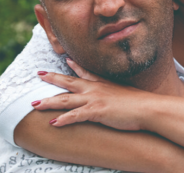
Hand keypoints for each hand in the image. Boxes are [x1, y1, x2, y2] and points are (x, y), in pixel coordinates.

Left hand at [32, 59, 158, 129]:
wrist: (148, 108)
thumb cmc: (140, 103)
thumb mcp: (126, 92)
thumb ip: (118, 91)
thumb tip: (118, 93)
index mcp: (103, 84)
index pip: (85, 72)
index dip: (74, 66)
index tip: (65, 60)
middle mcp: (96, 89)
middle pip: (69, 82)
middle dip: (52, 78)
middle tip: (39, 74)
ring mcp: (94, 99)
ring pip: (65, 99)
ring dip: (48, 102)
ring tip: (34, 104)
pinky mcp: (96, 111)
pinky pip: (75, 116)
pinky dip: (63, 120)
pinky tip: (53, 123)